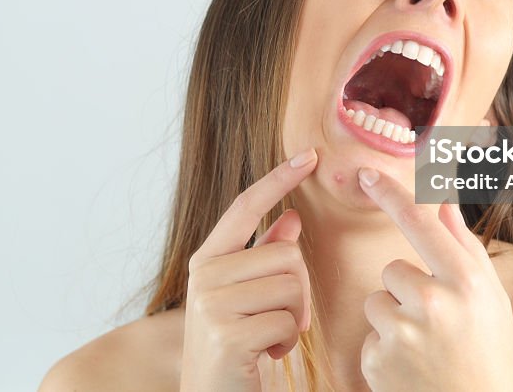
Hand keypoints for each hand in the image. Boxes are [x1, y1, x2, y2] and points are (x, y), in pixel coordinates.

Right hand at [180, 149, 317, 391]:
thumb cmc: (234, 348)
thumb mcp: (246, 298)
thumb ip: (264, 256)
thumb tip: (291, 217)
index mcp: (208, 260)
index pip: (246, 206)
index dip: (278, 179)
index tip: (308, 155)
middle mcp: (204, 275)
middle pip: (286, 254)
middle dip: (299, 291)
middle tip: (279, 321)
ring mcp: (212, 303)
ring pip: (292, 286)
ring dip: (295, 319)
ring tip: (269, 339)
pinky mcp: (227, 333)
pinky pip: (287, 322)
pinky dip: (287, 343)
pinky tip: (265, 356)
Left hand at [357, 167, 512, 390]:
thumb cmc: (490, 356)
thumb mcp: (492, 300)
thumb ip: (464, 248)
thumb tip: (444, 202)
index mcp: (466, 281)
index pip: (421, 222)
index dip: (390, 194)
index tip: (366, 174)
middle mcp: (433, 301)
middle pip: (393, 268)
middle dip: (408, 291)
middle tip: (439, 325)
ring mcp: (403, 332)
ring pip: (377, 301)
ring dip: (393, 320)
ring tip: (426, 348)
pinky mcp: (377, 360)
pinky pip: (370, 336)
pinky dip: (385, 351)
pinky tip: (412, 369)